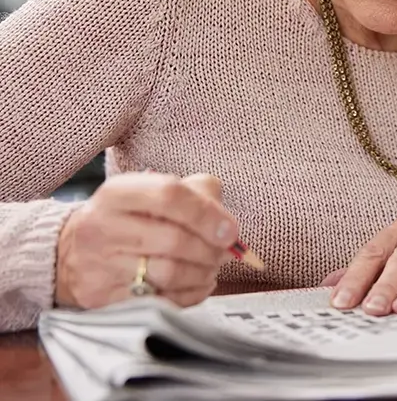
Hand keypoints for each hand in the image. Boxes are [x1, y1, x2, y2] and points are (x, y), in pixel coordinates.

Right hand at [55, 172, 238, 310]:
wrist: (68, 252)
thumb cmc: (128, 217)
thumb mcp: (153, 191)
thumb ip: (196, 193)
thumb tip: (225, 222)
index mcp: (118, 192)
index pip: (169, 195)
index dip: (207, 213)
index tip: (230, 230)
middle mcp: (103, 226)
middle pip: (173, 240)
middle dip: (210, 249)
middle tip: (225, 252)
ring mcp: (99, 265)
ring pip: (168, 273)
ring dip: (202, 273)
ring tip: (212, 267)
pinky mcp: (101, 298)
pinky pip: (159, 301)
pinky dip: (190, 295)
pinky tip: (199, 284)